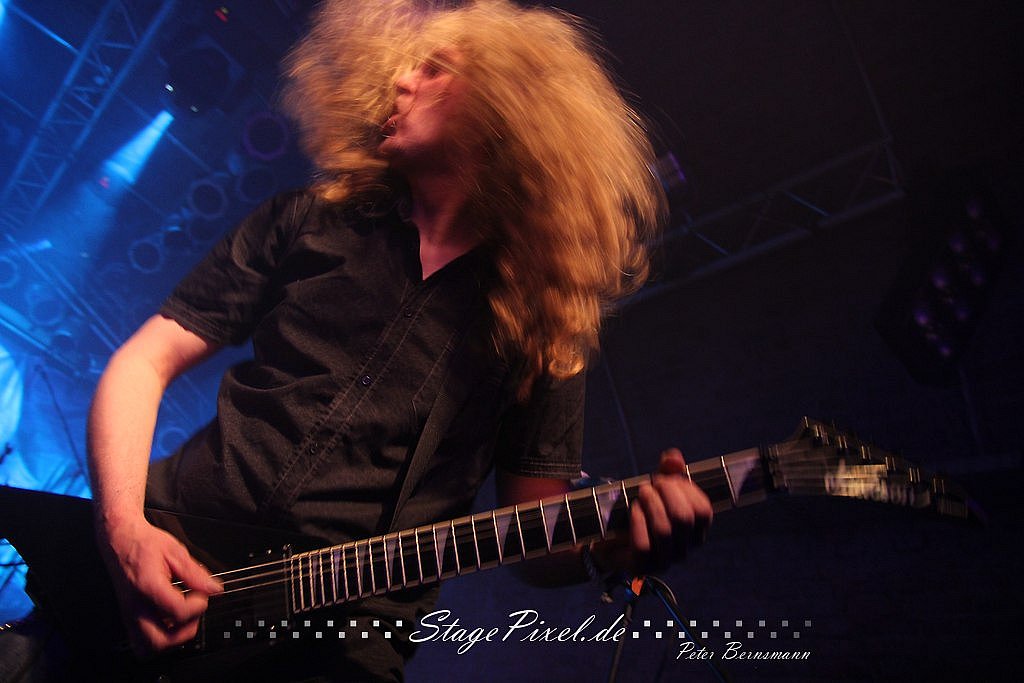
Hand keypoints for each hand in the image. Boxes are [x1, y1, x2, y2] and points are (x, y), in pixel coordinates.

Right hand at [96, 517, 222, 655]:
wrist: (119, 539)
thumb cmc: (143, 543)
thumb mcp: (175, 551)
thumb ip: (195, 573)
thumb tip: (213, 588)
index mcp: (148, 587)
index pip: (178, 612)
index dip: (198, 605)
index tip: (203, 595)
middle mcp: (135, 606)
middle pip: (159, 641)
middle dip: (184, 633)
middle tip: (194, 614)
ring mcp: (129, 614)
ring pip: (146, 648)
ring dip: (169, 640)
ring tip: (181, 620)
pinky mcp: (128, 616)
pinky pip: (140, 641)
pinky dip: (157, 638)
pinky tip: (168, 621)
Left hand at [592, 448, 712, 574]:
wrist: (611, 536)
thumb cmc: (642, 510)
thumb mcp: (656, 487)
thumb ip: (668, 471)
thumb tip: (674, 457)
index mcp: (695, 530)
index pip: (703, 511)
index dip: (686, 489)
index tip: (668, 479)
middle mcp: (685, 548)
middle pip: (684, 518)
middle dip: (666, 493)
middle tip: (650, 484)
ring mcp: (666, 560)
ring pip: (664, 531)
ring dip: (650, 505)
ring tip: (641, 494)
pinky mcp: (644, 567)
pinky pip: (644, 545)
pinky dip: (637, 522)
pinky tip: (633, 511)